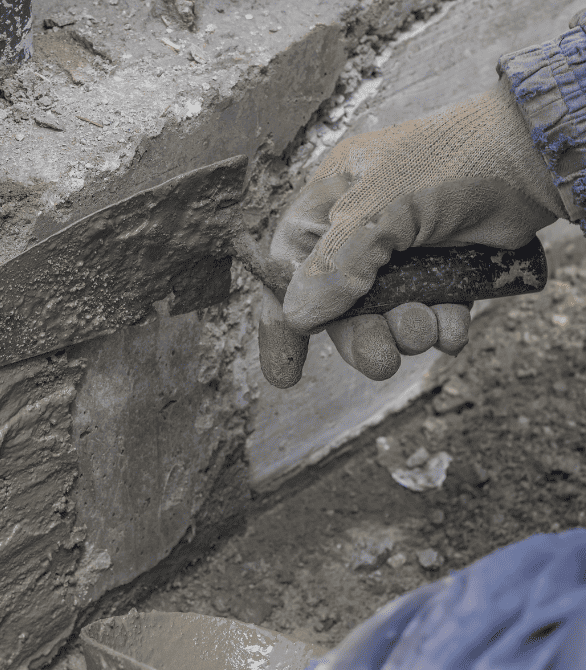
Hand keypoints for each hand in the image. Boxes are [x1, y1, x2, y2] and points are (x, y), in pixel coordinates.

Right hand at [255, 78, 565, 386]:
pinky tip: (452, 328)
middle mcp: (357, 234)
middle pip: (338, 307)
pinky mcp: (443, 271)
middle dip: (359, 338)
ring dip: (403, 331)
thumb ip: (334, 265)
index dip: (280, 322)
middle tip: (380, 360)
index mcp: (326, 207)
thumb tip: (295, 316)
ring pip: (385, 317)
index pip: (286, 270)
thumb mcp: (378, 208)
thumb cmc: (447, 160)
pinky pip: (429, 314)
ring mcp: (401, 255)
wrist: (531, 155)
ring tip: (424, 327)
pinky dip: (440, 328)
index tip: (285, 372)